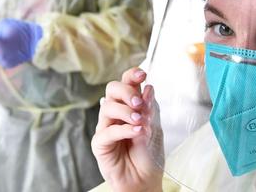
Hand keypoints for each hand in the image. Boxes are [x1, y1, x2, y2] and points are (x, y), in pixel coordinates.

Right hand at [91, 68, 163, 191]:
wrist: (145, 181)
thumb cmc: (149, 155)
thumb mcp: (155, 129)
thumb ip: (150, 110)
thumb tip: (148, 88)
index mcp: (129, 106)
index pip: (126, 83)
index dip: (132, 75)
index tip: (143, 74)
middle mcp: (115, 114)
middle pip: (112, 89)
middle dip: (126, 91)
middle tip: (139, 102)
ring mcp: (106, 127)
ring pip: (107, 107)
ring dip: (125, 111)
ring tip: (140, 121)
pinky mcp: (100, 143)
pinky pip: (108, 131)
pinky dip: (124, 129)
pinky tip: (137, 131)